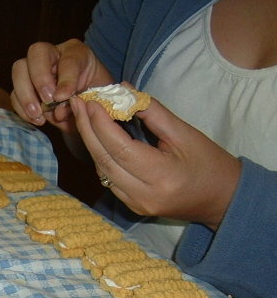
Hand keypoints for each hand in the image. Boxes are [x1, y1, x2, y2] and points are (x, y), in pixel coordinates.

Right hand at [9, 39, 112, 131]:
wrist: (87, 105)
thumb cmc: (94, 96)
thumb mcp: (96, 96)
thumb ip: (81, 100)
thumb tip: (57, 111)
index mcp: (75, 53)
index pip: (68, 59)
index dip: (66, 78)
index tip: (64, 97)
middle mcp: (52, 55)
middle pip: (35, 53)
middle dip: (39, 79)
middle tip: (47, 101)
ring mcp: (35, 69)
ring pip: (19, 70)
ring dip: (26, 95)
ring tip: (38, 115)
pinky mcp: (24, 86)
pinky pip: (15, 93)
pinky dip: (21, 108)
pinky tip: (36, 119)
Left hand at [69, 95, 240, 229]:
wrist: (221, 199)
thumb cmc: (208, 163)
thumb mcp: (185, 133)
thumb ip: (153, 113)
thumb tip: (124, 91)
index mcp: (161, 176)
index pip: (120, 148)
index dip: (101, 124)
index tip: (90, 101)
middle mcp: (143, 194)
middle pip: (104, 160)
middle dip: (87, 129)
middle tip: (76, 104)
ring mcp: (134, 203)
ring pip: (102, 170)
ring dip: (90, 142)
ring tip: (82, 116)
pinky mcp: (131, 206)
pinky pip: (108, 178)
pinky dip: (100, 156)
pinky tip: (95, 137)